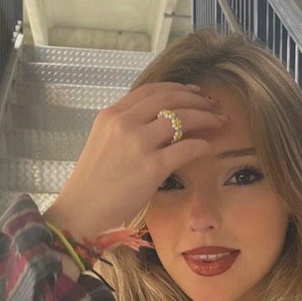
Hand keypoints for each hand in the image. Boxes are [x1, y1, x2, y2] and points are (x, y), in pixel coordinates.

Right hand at [44, 82, 224, 240]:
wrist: (81, 212)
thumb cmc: (93, 184)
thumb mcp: (103, 143)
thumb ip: (126, 128)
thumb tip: (158, 123)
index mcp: (111, 115)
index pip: (151, 90)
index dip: (178, 88)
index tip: (195, 93)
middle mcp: (124, 123)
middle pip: (170, 98)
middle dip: (197, 99)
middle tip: (214, 105)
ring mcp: (138, 144)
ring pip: (182, 118)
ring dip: (206, 117)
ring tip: (219, 121)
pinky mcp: (152, 167)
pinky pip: (187, 148)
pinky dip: (202, 146)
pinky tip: (209, 149)